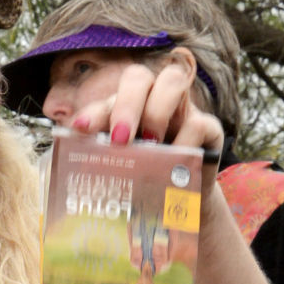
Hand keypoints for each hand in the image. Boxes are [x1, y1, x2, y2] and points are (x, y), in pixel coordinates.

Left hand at [71, 50, 222, 180]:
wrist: (178, 206)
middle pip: (138, 77)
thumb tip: (75, 160)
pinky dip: (184, 142)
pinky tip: (173, 164)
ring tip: (149, 145)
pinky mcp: (208, 128)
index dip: (94, 112)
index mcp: (125, 108)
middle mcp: (152, 99)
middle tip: (118, 140)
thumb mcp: (119, 172)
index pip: (108, 98)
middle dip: (126, 105)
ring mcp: (182, 109)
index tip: (80, 130)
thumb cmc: (142, 183)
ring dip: (156, 112)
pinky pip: (198, 122)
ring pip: (173, 80)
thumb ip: (101, 160)